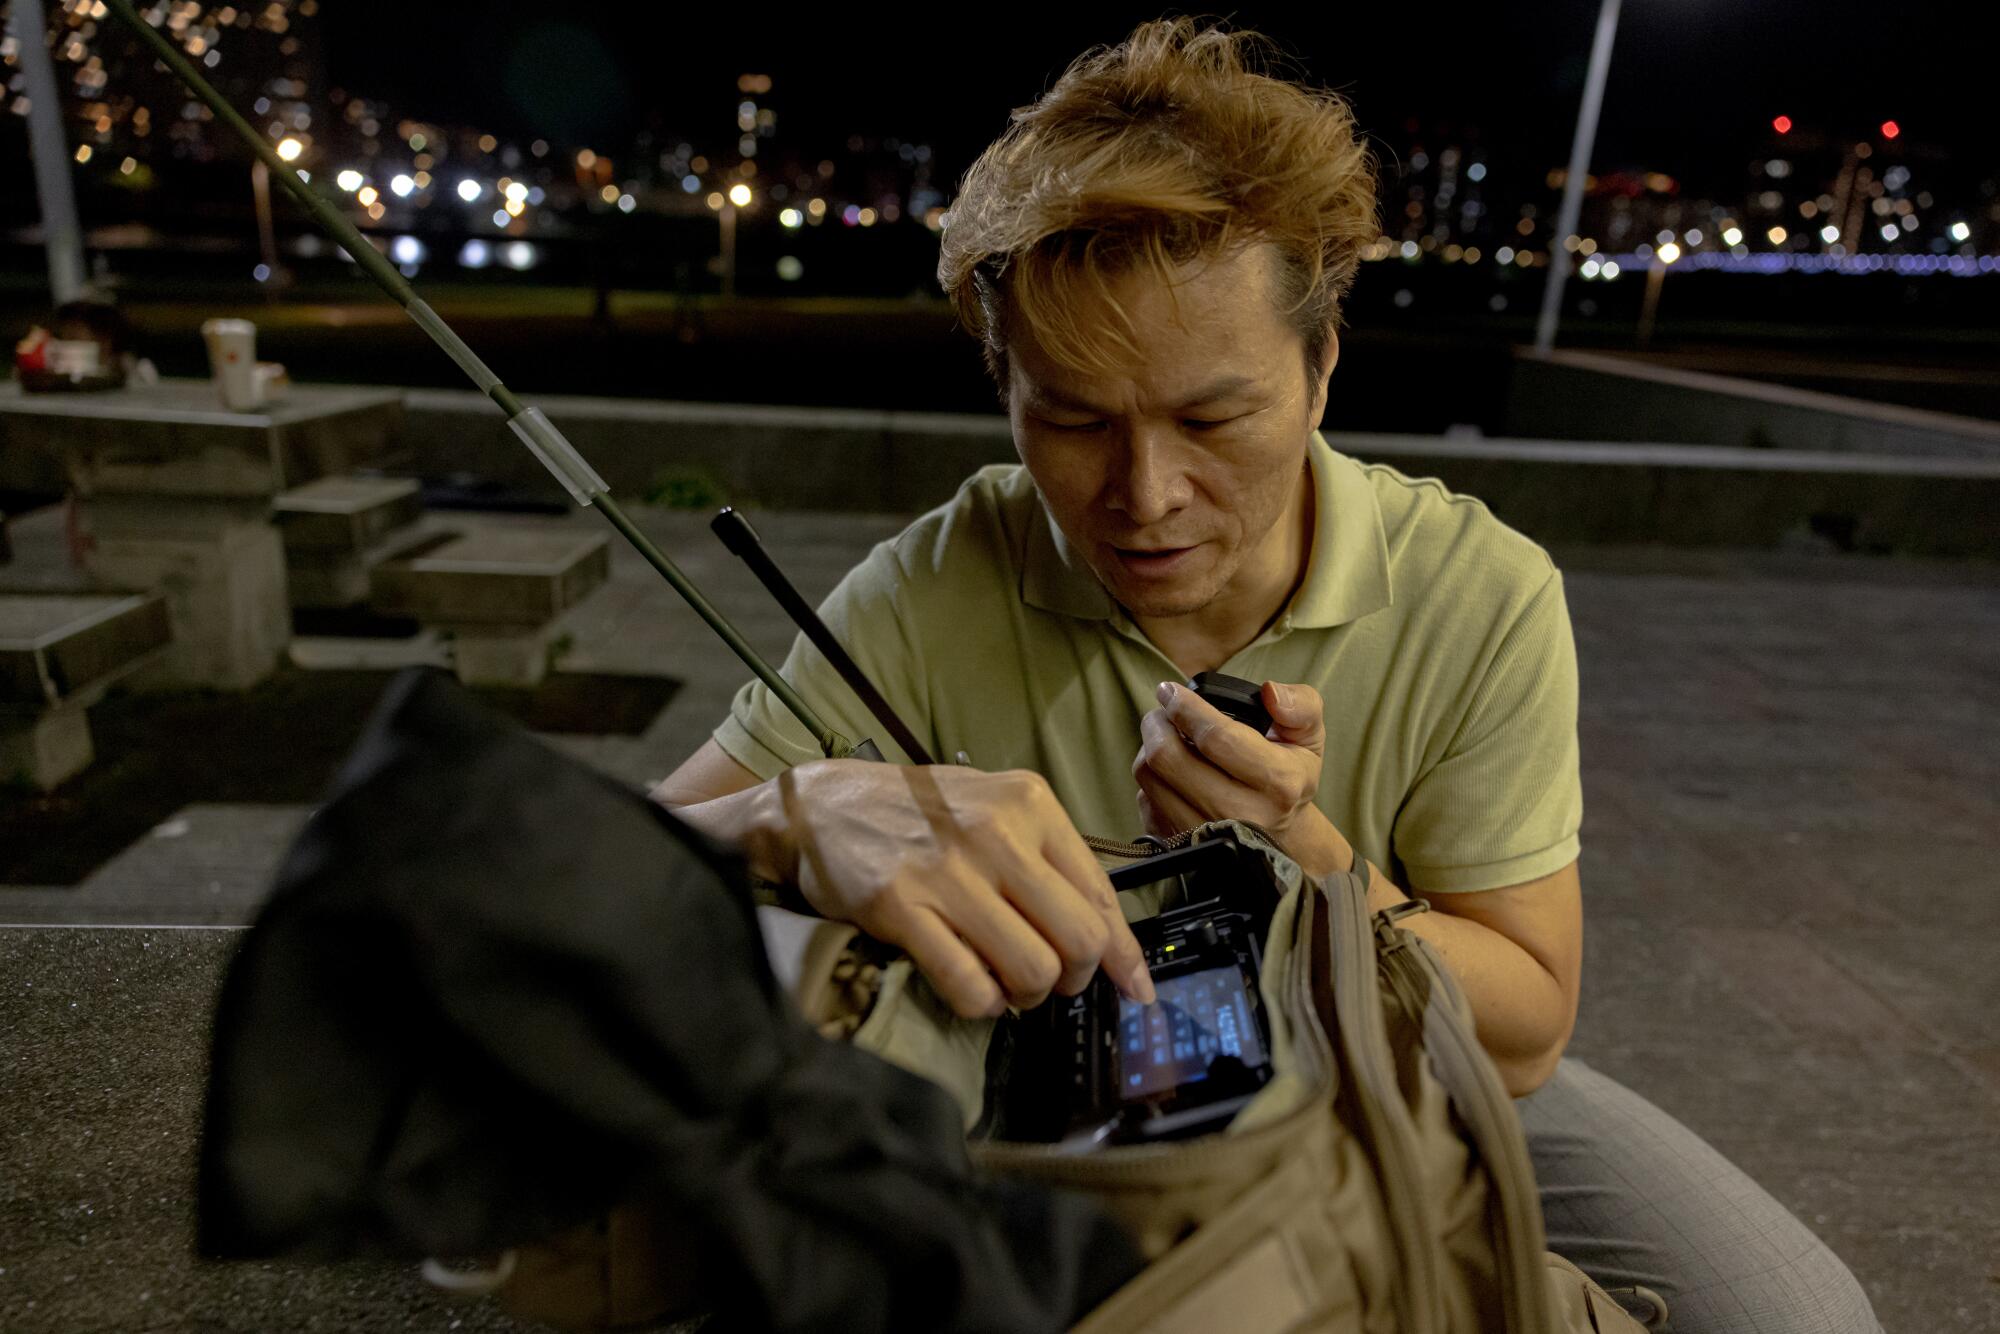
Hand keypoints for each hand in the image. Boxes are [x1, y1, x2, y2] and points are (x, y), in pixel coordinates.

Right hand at [768, 759, 1154, 1018]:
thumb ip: (1048, 860)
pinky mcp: (901, 907)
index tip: (1136, 988)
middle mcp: (997, 833)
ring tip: (1007, 986)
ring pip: (1032, 969)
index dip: (1124, 954)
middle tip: (1052, 982)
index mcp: (1031, 804)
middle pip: (1078, 939)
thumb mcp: (995, 809)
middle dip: (1074, 978)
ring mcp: (947, 870)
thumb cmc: (917, 813)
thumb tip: (1104, 936)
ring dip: (1026, 996)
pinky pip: (970, 985)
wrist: (821, 804)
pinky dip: (982, 1004)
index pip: (1101, 894)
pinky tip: (973, 991)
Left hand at [1133, 679, 1341, 868]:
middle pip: (1168, 758)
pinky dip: (1151, 777)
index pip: (1215, 737)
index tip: (1170, 691)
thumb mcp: (1308, 736)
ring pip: (1149, 777)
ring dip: (1149, 747)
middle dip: (1157, 723)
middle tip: (1163, 711)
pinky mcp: (1180, 845)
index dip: (1185, 707)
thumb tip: (1270, 692)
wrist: (1280, 834)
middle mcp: (1241, 814)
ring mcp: (1207, 835)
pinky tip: (1170, 770)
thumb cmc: (1289, 775)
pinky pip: (1144, 799)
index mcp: (1277, 782)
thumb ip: (1300, 705)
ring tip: (1166, 736)